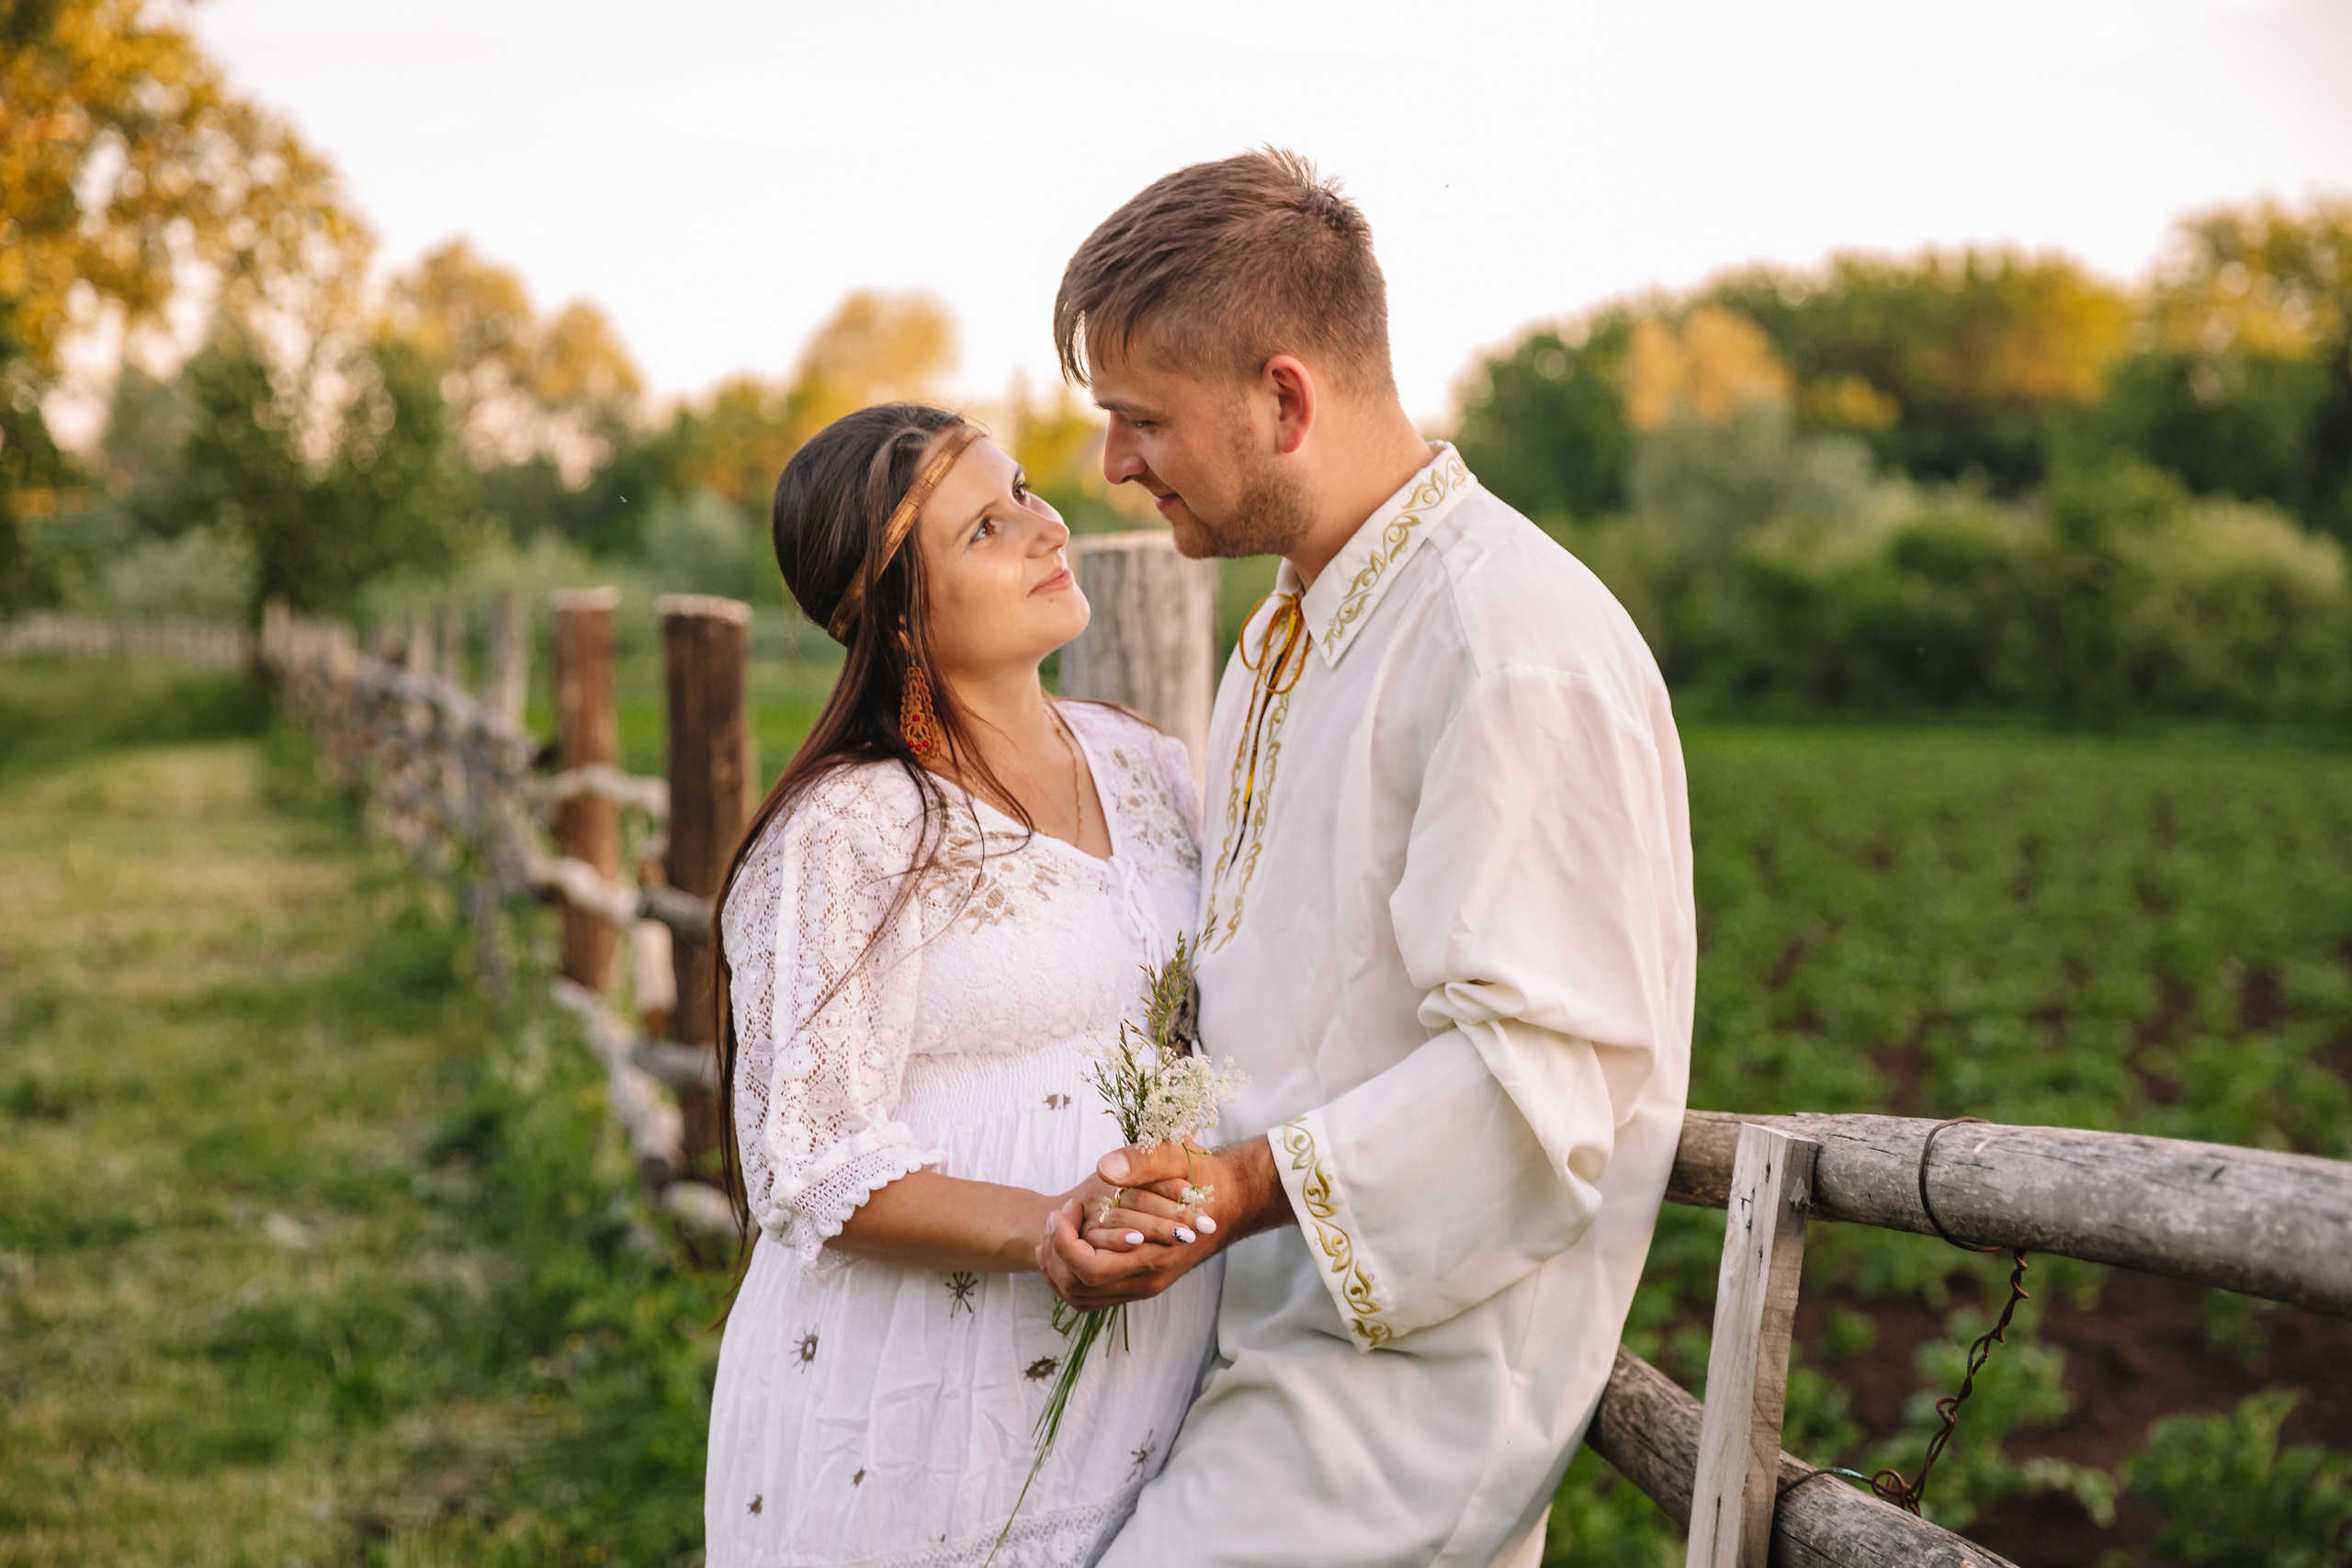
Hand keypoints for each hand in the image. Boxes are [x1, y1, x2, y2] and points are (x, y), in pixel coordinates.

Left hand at [1035, 1138, 1291, 1311]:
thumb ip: (1143, 1161)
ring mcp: (1143, 1285)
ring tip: (1056, 1230)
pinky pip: (1093, 1295)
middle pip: (1079, 1289)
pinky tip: (1069, 1243)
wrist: (1236, 1200)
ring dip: (1058, 1267)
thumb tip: (1105, 1168)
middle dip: (1055, 1254)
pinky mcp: (1140, 1282)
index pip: (1091, 1270)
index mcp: (1154, 1255)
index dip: (1065, 1243)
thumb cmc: (1206, 1177)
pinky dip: (1071, 1274)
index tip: (1066, 1208)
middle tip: (1057, 1216)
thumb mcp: (1179, 1156)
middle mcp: (1147, 1280)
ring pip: (1082, 1297)